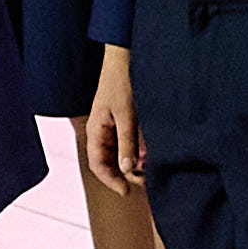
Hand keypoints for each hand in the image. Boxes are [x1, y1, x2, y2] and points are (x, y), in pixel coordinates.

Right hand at [84, 48, 144, 190]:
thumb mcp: (126, 115)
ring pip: (121, 154)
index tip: (126, 191)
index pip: (97, 164)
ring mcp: (114, 127)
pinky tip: (151, 155)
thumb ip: (126, 142)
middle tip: (145, 181)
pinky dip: (139, 152)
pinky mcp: (126, 121)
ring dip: (133, 164)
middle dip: (125, 174)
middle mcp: (103, 131)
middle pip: (109, 162)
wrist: (127, 57)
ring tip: (150, 170)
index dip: (111, 181)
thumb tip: (127, 169)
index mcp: (96, 130)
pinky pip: (129, 143)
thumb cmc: (123, 82)